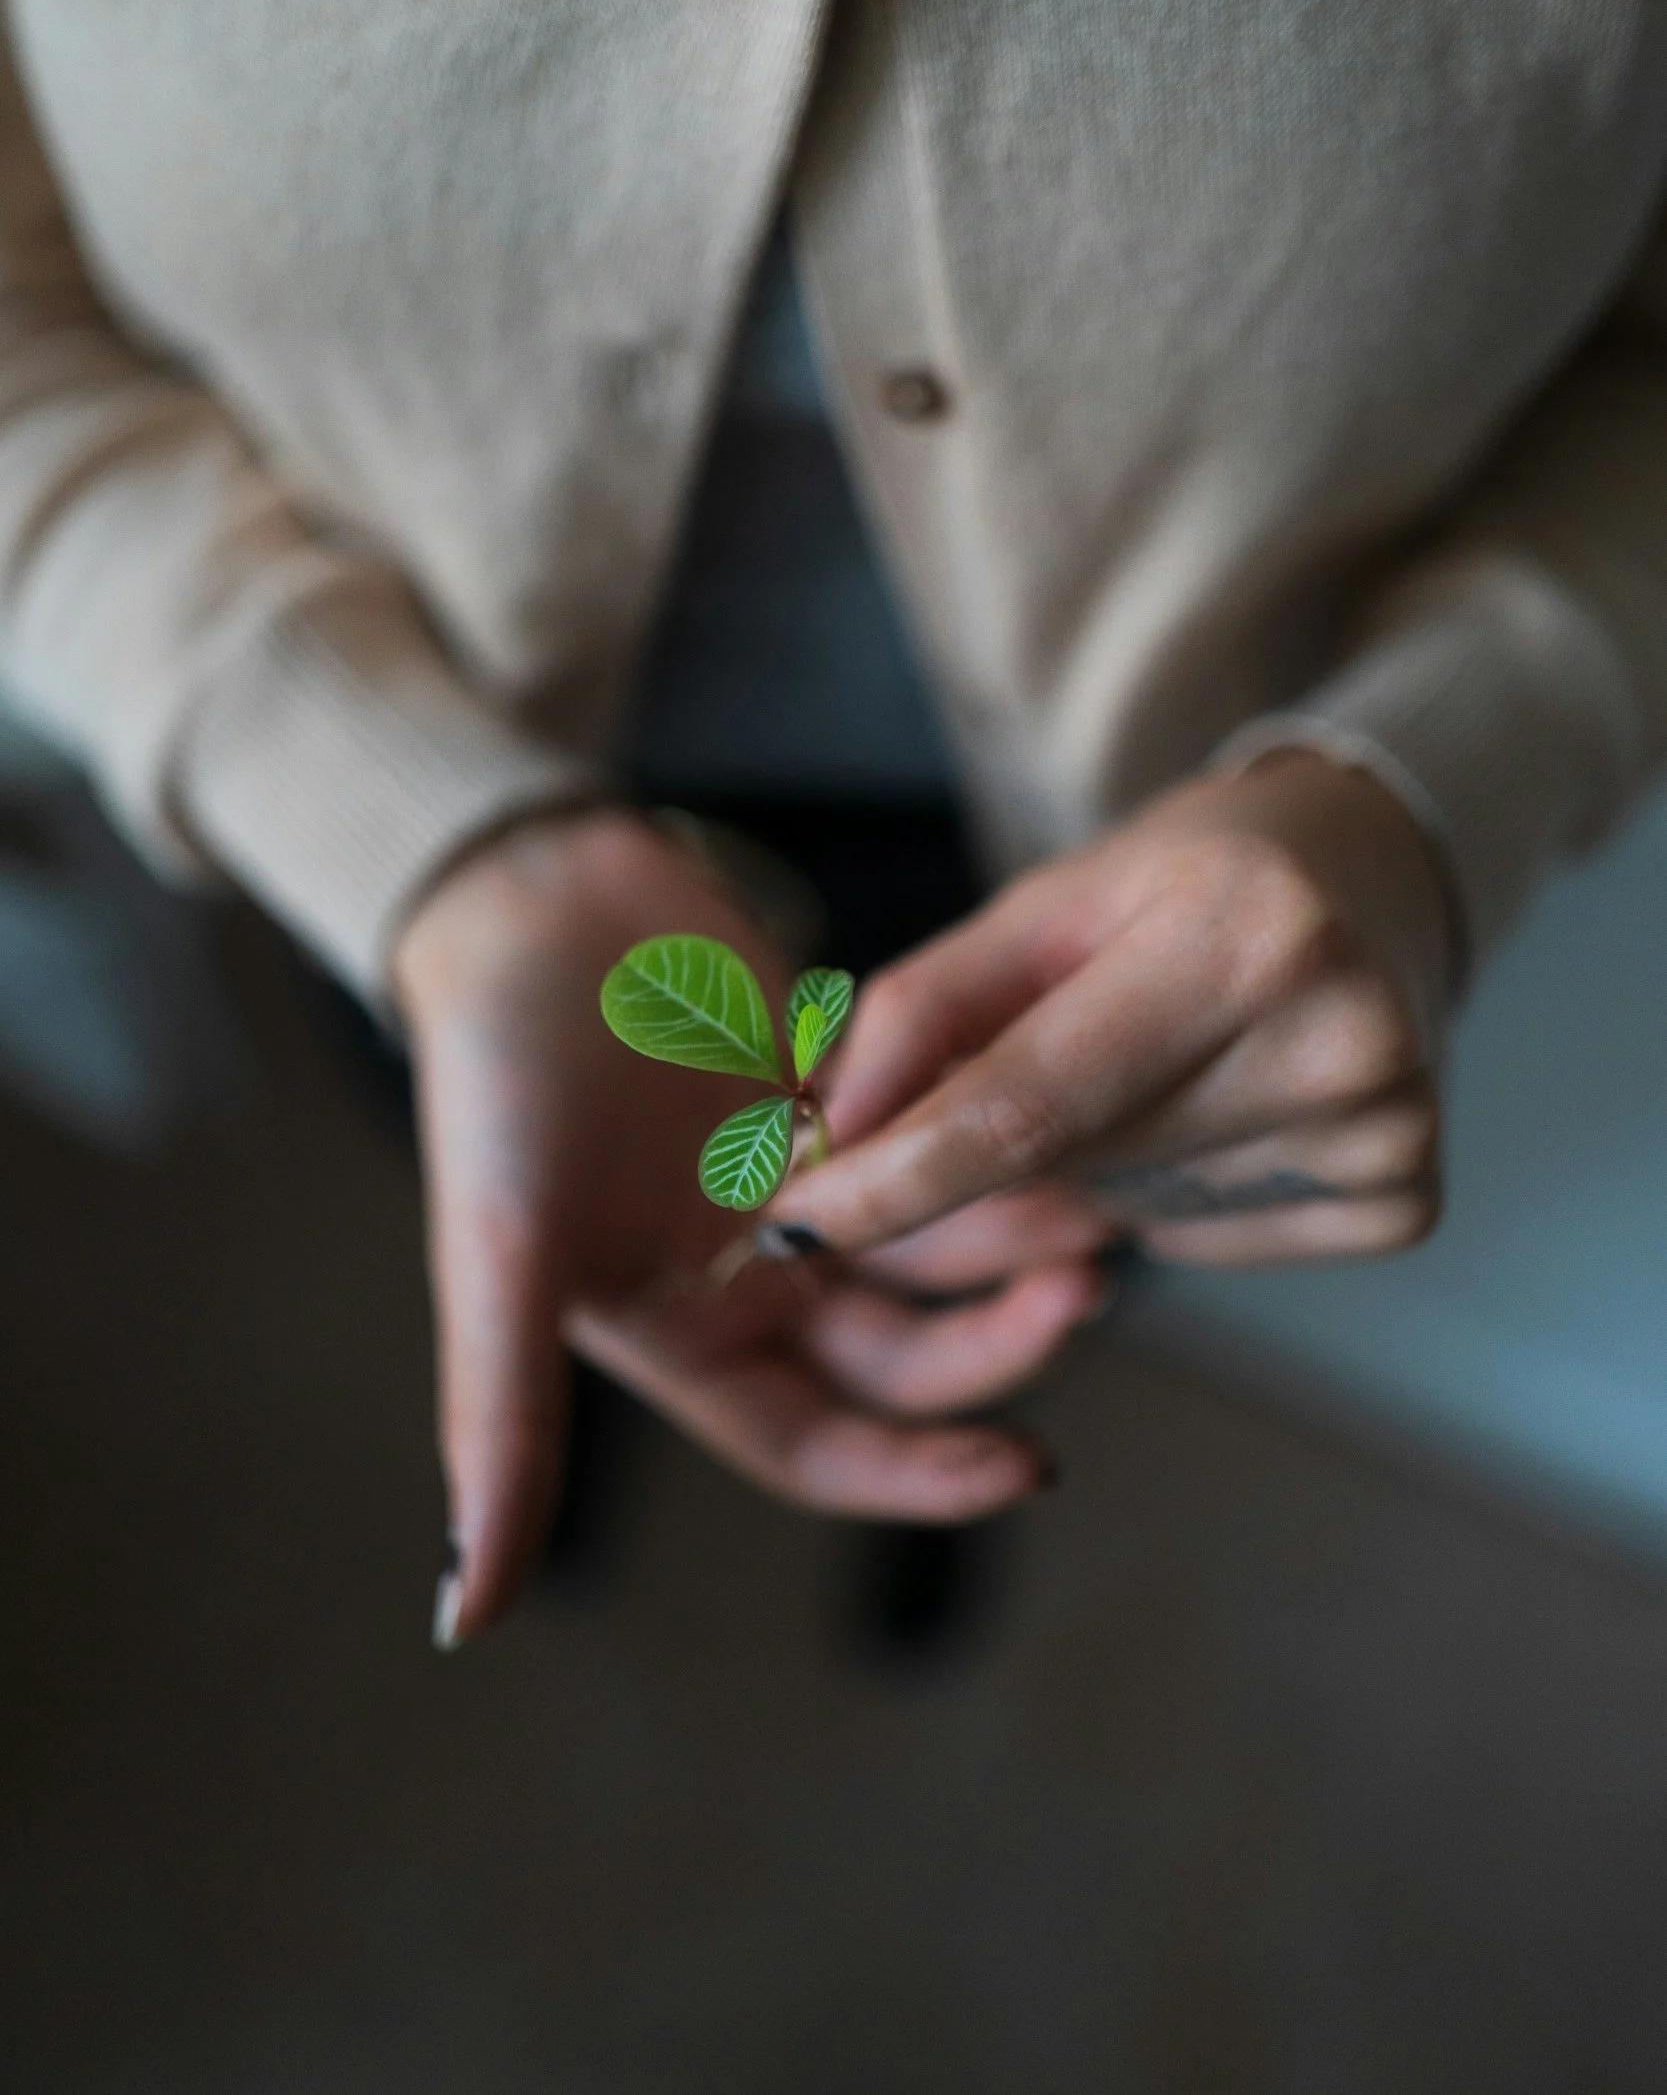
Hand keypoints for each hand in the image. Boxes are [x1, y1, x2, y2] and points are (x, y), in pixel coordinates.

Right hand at [391, 810, 1102, 1642]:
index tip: (1033, 1466)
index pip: (828, 1445)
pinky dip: (988, 1134)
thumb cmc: (497, 1088)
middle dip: (999, 1337)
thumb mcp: (504, 1261)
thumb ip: (500, 1430)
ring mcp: (798, 1182)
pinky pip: (934, 1132)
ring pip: (936, 1242)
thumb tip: (459, 1618)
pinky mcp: (833, 1090)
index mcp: (684, 1338)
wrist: (521, 904)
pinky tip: (1061, 1115)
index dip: (924, 1474)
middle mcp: (751, 1277)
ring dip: (1013, 1235)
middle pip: (907, 1350)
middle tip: (1086, 1287)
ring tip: (1100, 1209)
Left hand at [765, 752, 1452, 1268]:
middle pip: (1071, 1164)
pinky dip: (1176, 1196)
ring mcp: (1386, 1129)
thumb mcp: (1047, 904)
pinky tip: (1224, 1104)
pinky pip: (1207, 1243)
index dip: (897, 1176)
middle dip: (998, 1148)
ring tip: (1165, 1057)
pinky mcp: (1404, 1198)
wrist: (1373, 878)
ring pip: (1130, 1213)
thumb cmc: (1188, 881)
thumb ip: (923, 1013)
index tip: (794, 1220)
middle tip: (1047, 1050)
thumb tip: (822, 1141)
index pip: (1028, 1105)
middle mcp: (1336, 1037)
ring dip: (1096, 1165)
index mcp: (1242, 935)